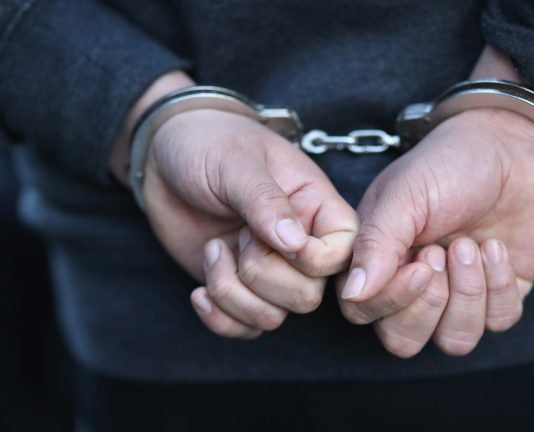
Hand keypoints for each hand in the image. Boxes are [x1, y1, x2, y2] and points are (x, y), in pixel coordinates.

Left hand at [141, 107, 356, 337]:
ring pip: (274, 316)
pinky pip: (244, 327)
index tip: (270, 235)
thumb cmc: (210, 143)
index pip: (343, 254)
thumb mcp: (238, 162)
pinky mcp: (238, 287)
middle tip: (239, 235)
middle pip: (308, 296)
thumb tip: (295, 245)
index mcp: (317, 207)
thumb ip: (266, 202)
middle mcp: (300, 245)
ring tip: (213, 252)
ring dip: (233, 293)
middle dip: (262, 275)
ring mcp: (269, 270)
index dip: (312, 260)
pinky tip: (199, 292)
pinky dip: (219, 318)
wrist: (165, 153)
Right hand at [338, 108, 533, 355]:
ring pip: (454, 341)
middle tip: (442, 250)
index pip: (364, 311)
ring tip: (471, 245)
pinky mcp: (500, 294)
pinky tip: (496, 247)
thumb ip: (375, 244)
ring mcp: (458, 294)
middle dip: (429, 304)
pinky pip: (499, 321)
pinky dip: (500, 286)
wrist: (510, 145)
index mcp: (379, 261)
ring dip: (467, 295)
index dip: (391, 301)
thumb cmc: (448, 163)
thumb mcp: (404, 195)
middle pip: (404, 341)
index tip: (422, 261)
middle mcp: (414, 286)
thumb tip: (354, 293)